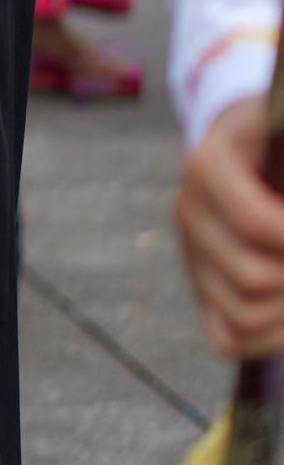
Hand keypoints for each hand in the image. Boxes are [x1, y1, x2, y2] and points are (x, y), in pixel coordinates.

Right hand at [176, 98, 283, 360]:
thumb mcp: (280, 124)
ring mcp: (192, 253)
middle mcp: (189, 212)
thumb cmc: (278, 137)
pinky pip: (227, 339)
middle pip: (253, 277)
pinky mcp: (200, 285)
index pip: (257, 223)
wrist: (248, 144)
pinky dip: (268, 340)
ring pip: (242, 315)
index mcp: (207, 167)